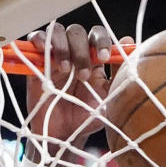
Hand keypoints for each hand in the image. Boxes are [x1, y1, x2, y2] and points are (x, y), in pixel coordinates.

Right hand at [24, 22, 114, 159]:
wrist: (65, 134)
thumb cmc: (88, 117)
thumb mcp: (109, 97)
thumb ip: (118, 72)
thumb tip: (129, 40)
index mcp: (93, 59)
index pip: (97, 35)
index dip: (101, 41)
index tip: (104, 58)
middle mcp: (74, 53)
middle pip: (77, 32)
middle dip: (81, 50)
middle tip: (83, 75)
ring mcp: (55, 56)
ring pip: (58, 32)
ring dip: (62, 47)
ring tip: (65, 69)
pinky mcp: (38, 62)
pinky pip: (36, 40)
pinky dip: (40, 39)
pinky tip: (46, 49)